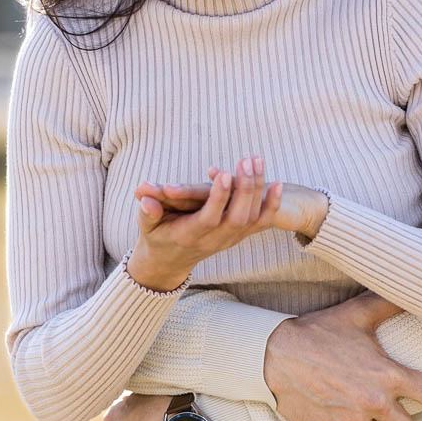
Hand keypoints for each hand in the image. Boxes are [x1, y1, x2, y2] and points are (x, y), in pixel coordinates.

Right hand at [128, 156, 284, 291]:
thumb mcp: (146, 225)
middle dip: (244, 189)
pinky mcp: (239, 236)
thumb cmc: (156, 235)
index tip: (224, 173)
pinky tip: (277, 183)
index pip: (209, 218)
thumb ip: (146, 210)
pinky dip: (271, 205)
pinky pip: (261, 223)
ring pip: (252, 219)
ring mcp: (230, 240)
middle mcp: (214, 240)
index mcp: (190, 235)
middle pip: (237, 218)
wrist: (171, 260)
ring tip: (256, 160)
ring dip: (258, 190)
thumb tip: (143, 196)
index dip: (218, 198)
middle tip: (246, 161)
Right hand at [263, 293, 421, 420]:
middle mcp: (374, 401)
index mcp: (387, 374)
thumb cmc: (318, 332)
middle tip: (390, 407)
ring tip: (370, 417)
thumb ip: (386, 304)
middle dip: (400, 418)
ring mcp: (352, 419)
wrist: (275, 354)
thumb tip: (410, 285)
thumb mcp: (356, 314)